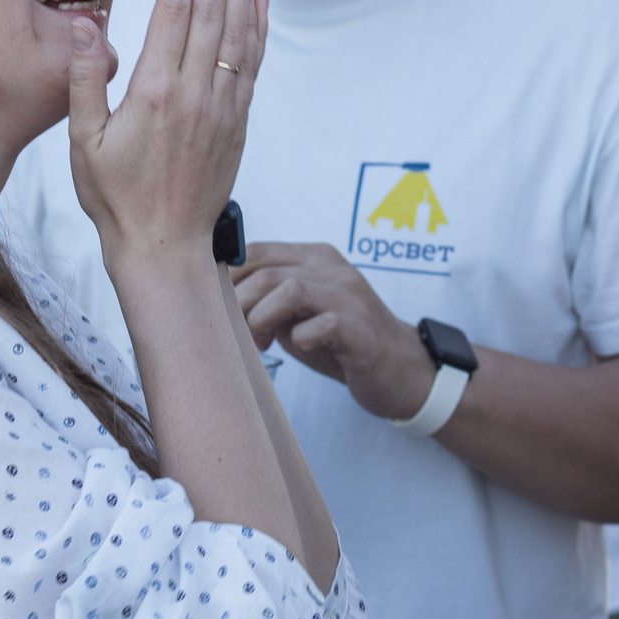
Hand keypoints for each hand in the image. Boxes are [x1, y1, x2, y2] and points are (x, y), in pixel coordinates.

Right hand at [69, 0, 269, 272]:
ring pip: (237, 30)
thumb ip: (83, 80)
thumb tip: (84, 25)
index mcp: (153, 93)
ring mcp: (222, 106)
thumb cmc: (115, 197)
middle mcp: (194, 93)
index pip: (172, 12)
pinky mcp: (237, 121)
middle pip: (211, 10)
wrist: (164, 246)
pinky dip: (257, 25)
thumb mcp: (82, 142)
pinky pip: (251, 62)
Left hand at [232, 242, 436, 420]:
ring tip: (263, 343)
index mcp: (316, 258)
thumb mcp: (300, 313)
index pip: (256, 251)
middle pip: (266, 272)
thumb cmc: (341, 342)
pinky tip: (300, 348)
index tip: (218, 308)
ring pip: (289, 290)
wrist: (400, 368)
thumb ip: (269, 300)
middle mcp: (333, 270)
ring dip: (263, 319)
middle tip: (240, 335)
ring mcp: (350, 298)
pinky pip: (322, 325)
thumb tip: (218, 298)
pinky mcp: (362, 331)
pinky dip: (300, 339)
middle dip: (240, 306)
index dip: (227, 278)